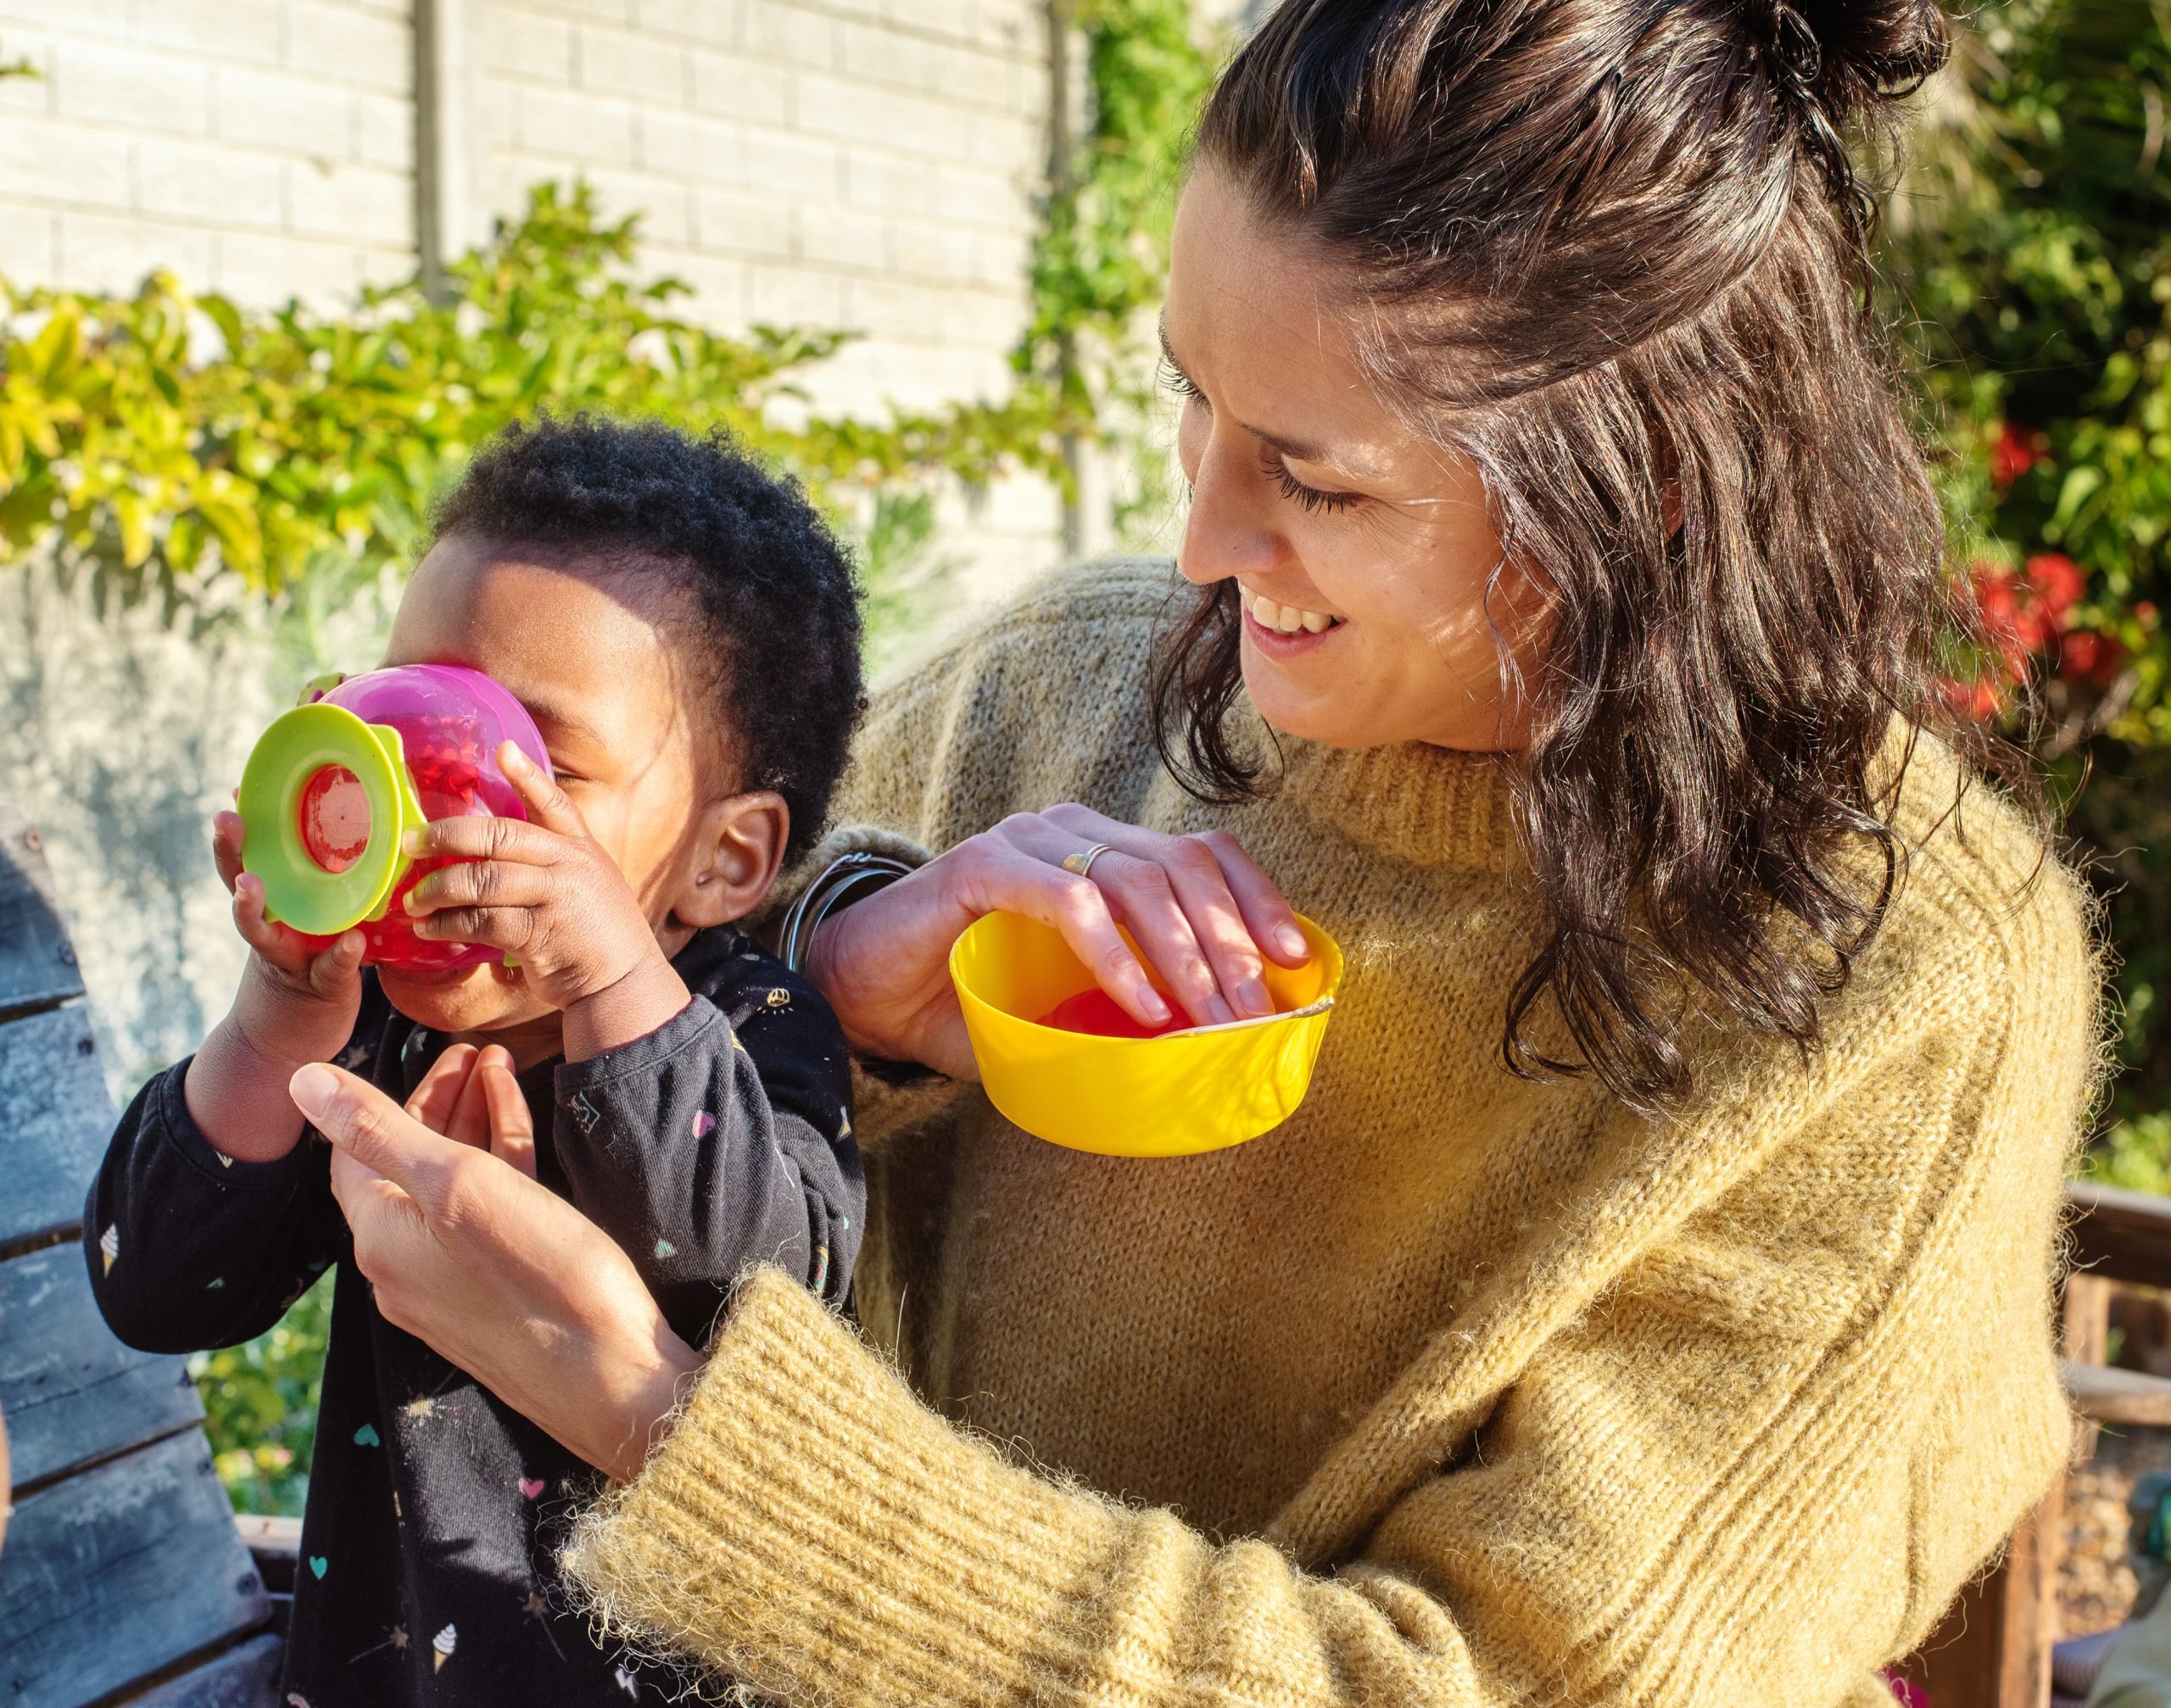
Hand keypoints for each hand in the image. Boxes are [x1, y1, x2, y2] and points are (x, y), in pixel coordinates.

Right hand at [213, 807, 365, 1069]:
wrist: (290, 1038)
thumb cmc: (311, 963)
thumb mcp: (311, 921)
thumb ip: (325, 886)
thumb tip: (354, 830)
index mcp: (275, 906)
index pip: (250, 861)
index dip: (241, 830)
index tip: (235, 794)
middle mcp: (272, 928)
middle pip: (240, 884)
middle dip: (230, 852)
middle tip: (226, 821)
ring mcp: (289, 958)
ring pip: (260, 932)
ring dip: (252, 907)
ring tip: (251, 884)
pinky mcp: (321, 986)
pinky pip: (329, 969)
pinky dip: (339, 956)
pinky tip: (351, 942)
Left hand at [300, 1061, 700, 1482]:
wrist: (612, 1376)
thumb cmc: (542, 1274)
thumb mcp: (458, 1183)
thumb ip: (378, 1130)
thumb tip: (299, 1082)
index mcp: (380, 1239)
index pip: (355, 1150)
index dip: (390, 1094)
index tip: (443, 1052)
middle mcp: (400, 1270)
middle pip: (404, 1166)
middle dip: (440, 1102)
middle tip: (481, 1053)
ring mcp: (446, 1289)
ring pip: (448, 1190)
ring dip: (473, 1127)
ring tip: (507, 1070)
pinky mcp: (491, 1300)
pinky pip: (479, 1221)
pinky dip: (497, 1170)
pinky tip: (526, 1136)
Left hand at [401, 742, 689, 1058]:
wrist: (624, 983)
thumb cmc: (597, 937)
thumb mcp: (589, 886)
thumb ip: (555, 864)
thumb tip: (499, 856)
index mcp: (582, 849)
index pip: (554, 804)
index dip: (527, 775)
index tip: (502, 749)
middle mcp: (570, 865)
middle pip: (499, 836)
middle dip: (447, 836)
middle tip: (410, 843)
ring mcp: (556, 897)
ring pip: (483, 880)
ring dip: (440, 889)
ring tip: (413, 901)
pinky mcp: (541, 933)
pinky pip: (482, 921)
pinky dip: (449, 925)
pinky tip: (431, 930)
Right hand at [806, 806, 1307, 1078]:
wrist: (865, 996)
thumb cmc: (975, 1001)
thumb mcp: (1074, 1002)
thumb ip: (1138, 1003)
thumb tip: (1225, 1046)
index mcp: (1104, 847)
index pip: (1203, 853)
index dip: (1257, 901)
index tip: (1293, 963)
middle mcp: (1072, 829)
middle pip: (1182, 866)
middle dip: (1229, 944)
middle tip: (1249, 1016)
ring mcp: (1027, 841)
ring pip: (1136, 880)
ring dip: (1183, 957)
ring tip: (1204, 1020)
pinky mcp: (983, 866)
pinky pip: (1070, 899)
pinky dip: (1115, 956)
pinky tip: (1142, 1007)